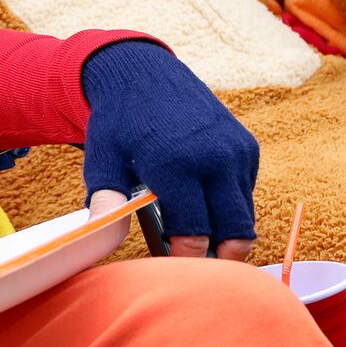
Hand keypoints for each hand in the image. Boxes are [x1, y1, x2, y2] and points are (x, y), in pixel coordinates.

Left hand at [78, 42, 258, 259]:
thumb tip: (98, 235)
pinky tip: (205, 209)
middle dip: (222, 260)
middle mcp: (214, 158)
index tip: (174, 274)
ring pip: (245, 216)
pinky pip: (246, 193)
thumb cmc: (119, 122)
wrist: (145, 72)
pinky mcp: (247, 147)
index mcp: (176, 165)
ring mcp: (235, 151)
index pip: (195, 235)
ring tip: (200, 244)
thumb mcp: (102, 159)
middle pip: (235, 233)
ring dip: (228, 235)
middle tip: (201, 274)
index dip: (187, 261)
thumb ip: (105, 199)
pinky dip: (231, 208)